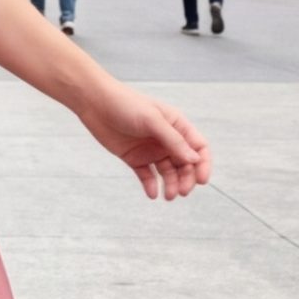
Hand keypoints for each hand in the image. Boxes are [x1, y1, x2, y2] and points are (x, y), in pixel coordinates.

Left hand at [77, 78, 210, 201]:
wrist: (95, 103)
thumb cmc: (126, 104)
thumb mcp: (152, 120)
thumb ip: (173, 140)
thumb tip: (194, 159)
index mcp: (176, 125)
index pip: (198, 147)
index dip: (203, 164)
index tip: (202, 180)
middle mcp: (166, 139)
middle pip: (185, 164)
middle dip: (186, 179)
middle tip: (182, 192)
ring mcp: (151, 150)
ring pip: (168, 172)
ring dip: (171, 185)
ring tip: (169, 196)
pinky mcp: (135, 158)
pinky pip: (147, 176)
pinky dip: (151, 186)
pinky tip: (153, 194)